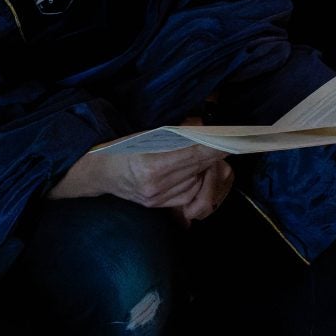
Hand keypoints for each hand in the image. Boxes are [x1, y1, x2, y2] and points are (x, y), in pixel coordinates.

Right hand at [51, 142, 224, 214]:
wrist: (101, 172)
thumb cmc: (126, 147)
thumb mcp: (150, 133)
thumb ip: (180, 133)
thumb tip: (206, 129)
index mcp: (153, 164)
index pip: (195, 154)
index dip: (217, 146)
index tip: (234, 140)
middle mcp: (157, 186)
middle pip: (201, 170)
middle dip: (215, 156)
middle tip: (220, 145)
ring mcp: (158, 200)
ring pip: (201, 186)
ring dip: (208, 172)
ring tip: (203, 161)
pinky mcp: (159, 207)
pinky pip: (192, 198)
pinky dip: (198, 185)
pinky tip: (194, 176)